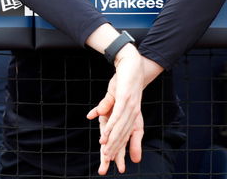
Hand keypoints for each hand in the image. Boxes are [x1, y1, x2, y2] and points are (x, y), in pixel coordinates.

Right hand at [87, 44, 143, 170]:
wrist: (131, 62)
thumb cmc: (123, 79)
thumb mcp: (113, 94)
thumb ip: (105, 106)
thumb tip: (93, 116)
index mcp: (132, 114)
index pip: (124, 134)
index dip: (117, 147)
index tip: (111, 160)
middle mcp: (133, 113)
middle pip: (123, 135)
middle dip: (115, 150)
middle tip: (106, 163)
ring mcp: (130, 106)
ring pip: (120, 129)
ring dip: (112, 142)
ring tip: (105, 153)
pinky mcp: (125, 99)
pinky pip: (117, 118)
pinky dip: (111, 128)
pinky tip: (106, 136)